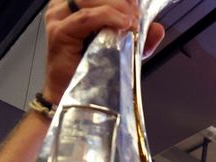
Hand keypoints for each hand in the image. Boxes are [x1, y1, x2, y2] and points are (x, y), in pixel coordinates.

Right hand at [42, 0, 165, 102]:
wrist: (76, 97)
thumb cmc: (93, 72)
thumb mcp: (122, 50)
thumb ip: (140, 37)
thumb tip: (158, 28)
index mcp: (74, 4)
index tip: (136, 8)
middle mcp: (62, 6)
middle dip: (122, 2)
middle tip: (136, 17)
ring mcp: (58, 18)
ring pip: (91, 0)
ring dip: (118, 8)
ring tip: (131, 24)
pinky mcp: (60, 33)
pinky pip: (86, 17)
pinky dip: (108, 17)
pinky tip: (123, 25)